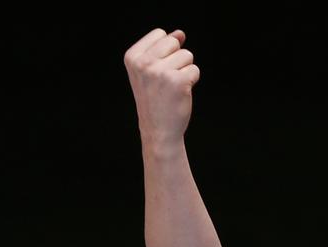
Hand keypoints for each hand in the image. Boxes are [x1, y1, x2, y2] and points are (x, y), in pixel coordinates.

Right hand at [124, 28, 199, 145]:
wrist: (158, 132)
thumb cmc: (155, 101)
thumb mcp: (151, 72)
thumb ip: (163, 49)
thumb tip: (180, 33)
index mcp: (133, 57)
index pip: (160, 34)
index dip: (165, 52)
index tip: (156, 73)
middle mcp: (144, 63)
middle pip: (174, 41)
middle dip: (176, 59)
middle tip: (166, 82)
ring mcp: (161, 72)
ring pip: (187, 55)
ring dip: (185, 71)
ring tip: (173, 89)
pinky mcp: (178, 81)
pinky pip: (195, 70)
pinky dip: (192, 82)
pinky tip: (180, 94)